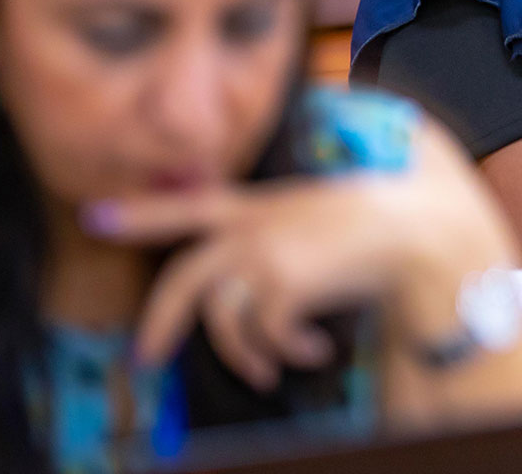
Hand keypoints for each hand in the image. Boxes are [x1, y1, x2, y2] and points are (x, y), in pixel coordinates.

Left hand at [89, 125, 520, 390]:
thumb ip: (319, 172)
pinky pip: (267, 335)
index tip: (96, 217)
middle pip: (184, 279)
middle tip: (145, 355)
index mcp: (264, 204)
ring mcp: (267, 256)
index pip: (188, 205)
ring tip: (265, 370)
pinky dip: (288, 353)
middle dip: (159, 323)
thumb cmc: (399, 206)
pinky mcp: (284, 286)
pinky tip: (313, 351)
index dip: (139, 212)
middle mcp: (255, 228)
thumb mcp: (339, 185)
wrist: (424, 229)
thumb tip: (314, 151)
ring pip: (223, 320)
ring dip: (245, 356)